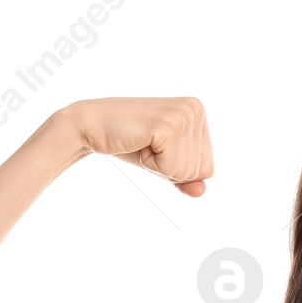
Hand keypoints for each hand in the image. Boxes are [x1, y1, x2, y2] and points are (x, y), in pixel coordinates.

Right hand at [64, 96, 214, 195]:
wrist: (94, 125)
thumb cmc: (131, 142)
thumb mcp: (165, 163)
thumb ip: (186, 179)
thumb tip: (200, 192)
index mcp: (199, 113)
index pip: (207, 168)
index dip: (179, 169)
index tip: (158, 148)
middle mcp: (195, 109)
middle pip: (199, 171)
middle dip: (169, 168)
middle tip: (148, 145)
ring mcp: (183, 115)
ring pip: (186, 172)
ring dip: (159, 166)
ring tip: (144, 143)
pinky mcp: (168, 125)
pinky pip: (170, 168)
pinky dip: (151, 165)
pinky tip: (140, 143)